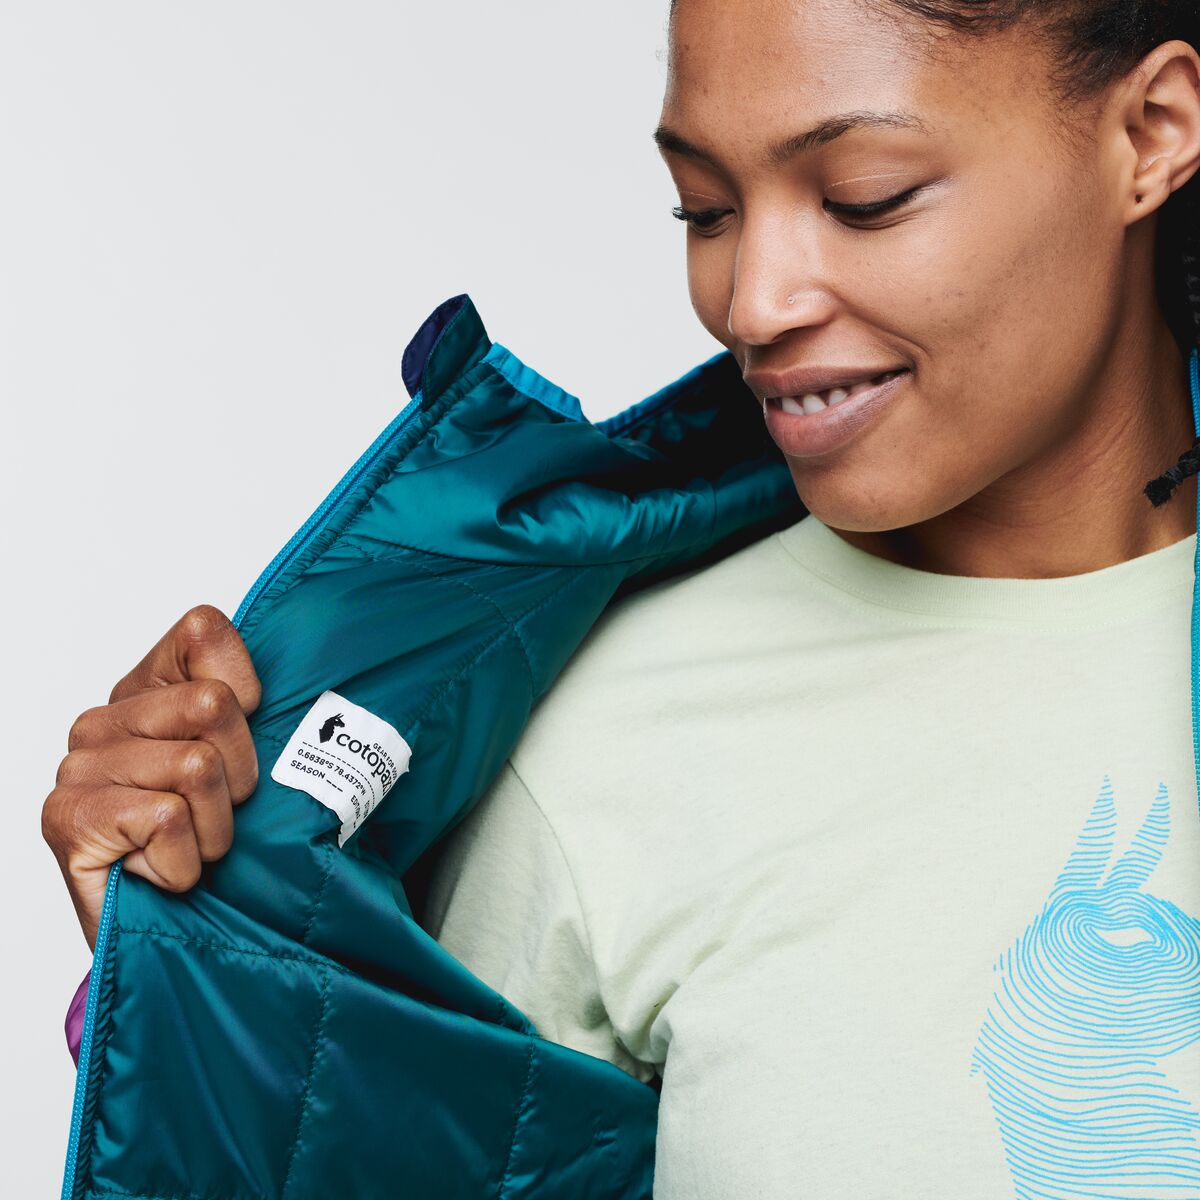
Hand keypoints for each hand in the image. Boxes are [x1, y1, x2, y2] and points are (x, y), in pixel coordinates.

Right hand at [42, 605, 261, 950]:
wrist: (176, 938)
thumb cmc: (218, 845)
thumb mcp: (256, 766)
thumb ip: (262, 710)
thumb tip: (315, 682)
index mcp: (148, 688)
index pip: (204, 629)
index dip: (250, 693)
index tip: (243, 742)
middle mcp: (104, 719)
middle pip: (215, 704)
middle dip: (241, 775)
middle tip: (219, 813)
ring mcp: (78, 766)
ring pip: (198, 766)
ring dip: (215, 828)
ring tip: (191, 847)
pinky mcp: (68, 818)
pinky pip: (167, 817)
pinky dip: (185, 861)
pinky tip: (163, 872)